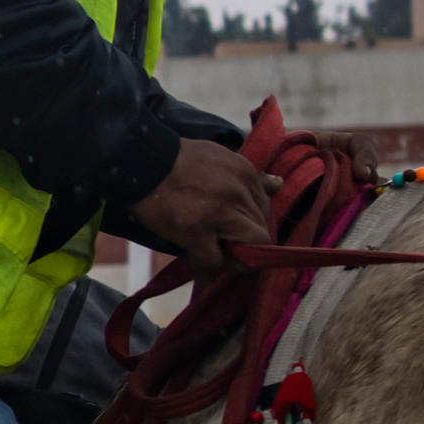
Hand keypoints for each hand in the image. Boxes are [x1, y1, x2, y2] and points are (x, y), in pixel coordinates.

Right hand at [131, 139, 278, 260]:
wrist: (144, 160)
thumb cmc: (177, 158)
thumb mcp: (221, 157)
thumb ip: (250, 175)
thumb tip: (279, 185)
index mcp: (246, 174)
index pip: (266, 208)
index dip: (250, 222)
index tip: (235, 227)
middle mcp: (239, 194)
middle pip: (261, 231)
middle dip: (246, 242)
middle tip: (224, 244)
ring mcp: (220, 215)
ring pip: (248, 249)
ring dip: (233, 258)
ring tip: (216, 255)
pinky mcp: (196, 232)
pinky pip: (214, 261)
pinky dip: (207, 265)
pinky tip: (196, 257)